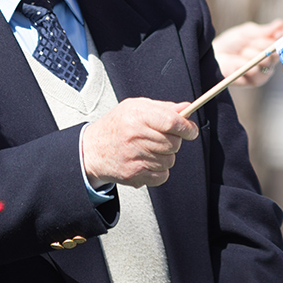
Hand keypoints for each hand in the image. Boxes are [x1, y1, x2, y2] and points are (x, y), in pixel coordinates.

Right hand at [81, 98, 199, 187]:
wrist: (92, 150)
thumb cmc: (115, 126)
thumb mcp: (135, 107)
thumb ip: (162, 108)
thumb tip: (186, 108)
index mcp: (137, 116)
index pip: (172, 122)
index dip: (187, 127)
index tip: (190, 130)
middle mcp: (135, 136)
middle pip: (174, 143)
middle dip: (174, 141)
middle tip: (162, 138)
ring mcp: (135, 157)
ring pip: (170, 160)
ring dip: (165, 156)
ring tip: (150, 149)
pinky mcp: (135, 174)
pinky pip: (163, 175)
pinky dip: (159, 170)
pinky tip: (147, 161)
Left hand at [212, 19, 282, 87]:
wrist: (214, 55)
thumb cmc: (230, 43)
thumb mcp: (247, 32)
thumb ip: (264, 30)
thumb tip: (281, 23)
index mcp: (270, 48)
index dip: (282, 38)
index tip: (277, 33)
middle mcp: (270, 61)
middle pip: (276, 53)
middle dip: (262, 44)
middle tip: (250, 43)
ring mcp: (263, 72)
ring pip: (266, 61)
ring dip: (251, 54)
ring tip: (242, 51)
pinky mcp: (254, 82)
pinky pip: (254, 71)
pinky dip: (244, 64)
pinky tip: (237, 62)